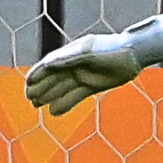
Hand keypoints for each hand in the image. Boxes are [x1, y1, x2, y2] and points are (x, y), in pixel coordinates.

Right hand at [25, 17, 162, 115]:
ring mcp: (83, 76)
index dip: (38, 74)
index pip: (50, 65)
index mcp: (71, 53)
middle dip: (41, 87)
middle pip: (54, 78)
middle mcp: (75, 65)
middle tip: (29, 99)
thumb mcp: (89, 54)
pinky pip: (75, 96)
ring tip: (36, 106)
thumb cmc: (111, 50)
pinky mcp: (93, 86)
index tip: (28, 84)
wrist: (133, 55)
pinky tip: (54, 112)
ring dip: (50, 96)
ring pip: (62, 88)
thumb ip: (68, 59)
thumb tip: (47, 64)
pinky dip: (65, 103)